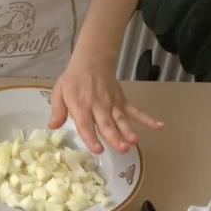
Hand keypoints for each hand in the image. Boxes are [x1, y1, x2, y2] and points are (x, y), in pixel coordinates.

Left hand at [48, 52, 162, 153]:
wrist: (91, 61)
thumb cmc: (73, 80)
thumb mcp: (59, 92)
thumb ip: (57, 110)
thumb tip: (52, 126)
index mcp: (80, 105)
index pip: (86, 124)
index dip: (91, 137)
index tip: (98, 149)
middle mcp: (98, 106)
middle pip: (106, 124)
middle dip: (114, 137)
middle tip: (121, 149)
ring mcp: (112, 104)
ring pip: (121, 119)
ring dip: (128, 131)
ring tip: (134, 142)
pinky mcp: (122, 101)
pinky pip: (135, 111)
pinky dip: (147, 118)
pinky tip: (158, 126)